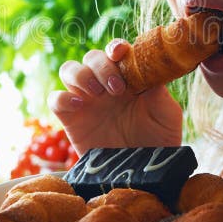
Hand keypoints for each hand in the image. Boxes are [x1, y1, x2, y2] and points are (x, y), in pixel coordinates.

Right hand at [48, 38, 182, 154]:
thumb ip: (160, 92)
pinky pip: (55, 99)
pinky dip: (62, 97)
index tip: (121, 53)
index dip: (116, 47)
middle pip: (91, 57)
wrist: (143, 174)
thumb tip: (151, 70)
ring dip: (81, 75)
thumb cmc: (159, 141)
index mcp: (128, 77)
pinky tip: (79, 105)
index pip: (116, 51)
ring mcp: (86, 100)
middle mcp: (105, 84)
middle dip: (102, 66)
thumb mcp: (167, 115)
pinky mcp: (71, 119)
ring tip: (97, 93)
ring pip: (69, 69)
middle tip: (117, 88)